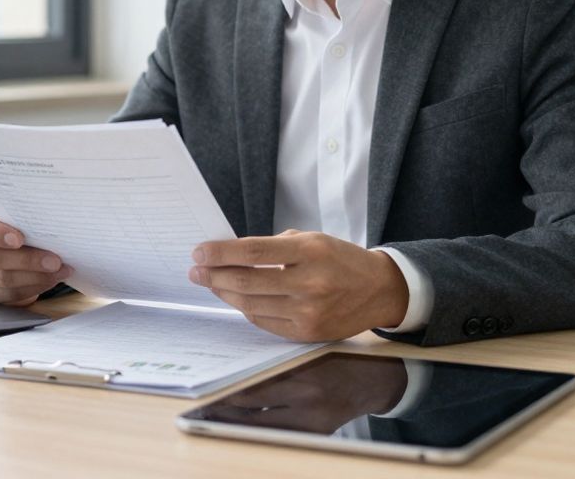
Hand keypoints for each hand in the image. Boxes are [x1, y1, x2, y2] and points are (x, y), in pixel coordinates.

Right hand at [0, 206, 72, 305]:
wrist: (5, 245)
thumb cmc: (14, 227)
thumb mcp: (16, 216)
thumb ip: (25, 219)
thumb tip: (52, 225)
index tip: (19, 239)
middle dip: (28, 261)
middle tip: (54, 261)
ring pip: (3, 279)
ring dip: (35, 277)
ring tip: (58, 272)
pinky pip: (7, 295)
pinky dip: (31, 289)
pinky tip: (48, 281)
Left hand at [188, 230, 409, 341]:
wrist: (379, 290)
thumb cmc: (340, 259)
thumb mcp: (312, 240)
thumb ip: (274, 247)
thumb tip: (230, 256)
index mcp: (310, 252)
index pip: (254, 251)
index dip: (221, 253)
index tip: (199, 252)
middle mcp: (310, 283)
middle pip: (247, 281)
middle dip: (214, 275)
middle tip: (196, 269)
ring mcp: (308, 312)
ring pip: (251, 304)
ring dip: (224, 293)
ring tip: (211, 282)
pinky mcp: (307, 334)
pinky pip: (264, 322)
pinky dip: (246, 309)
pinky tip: (236, 298)